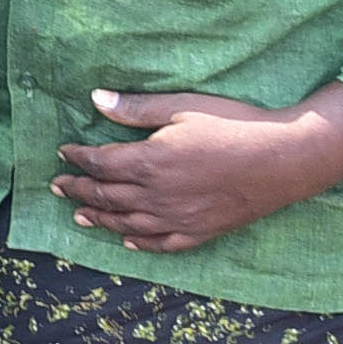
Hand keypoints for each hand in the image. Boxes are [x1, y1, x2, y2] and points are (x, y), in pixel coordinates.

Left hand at [53, 84, 342, 253]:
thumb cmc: (234, 125)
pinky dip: (141, 243)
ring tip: (81, 217)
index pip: (100, 163)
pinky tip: (129, 241)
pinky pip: (162, 244)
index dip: (78, 159)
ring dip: (100, 220)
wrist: (283, 159)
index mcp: (149, 162)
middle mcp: (156, 196)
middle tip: (58, 188)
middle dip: (79, 190)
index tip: (62, 153)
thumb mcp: (182, 107)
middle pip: (106, 196)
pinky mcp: (201, 232)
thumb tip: (96, 99)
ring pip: (127, 224)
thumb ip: (137, 109)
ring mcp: (178, 218)